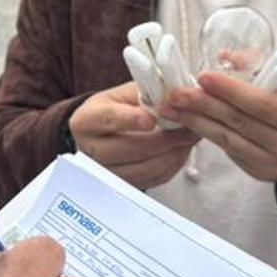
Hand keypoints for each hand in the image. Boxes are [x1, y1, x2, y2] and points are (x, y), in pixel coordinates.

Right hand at [69, 83, 202, 189]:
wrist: (100, 133)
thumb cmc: (114, 109)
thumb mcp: (123, 94)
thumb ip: (146, 92)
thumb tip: (173, 96)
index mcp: (87, 120)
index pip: (109, 119)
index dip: (131, 119)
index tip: (151, 119)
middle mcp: (91, 148)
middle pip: (129, 148)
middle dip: (164, 139)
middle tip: (187, 127)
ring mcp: (106, 171)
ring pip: (144, 168)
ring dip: (172, 153)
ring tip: (189, 138)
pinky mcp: (123, 184)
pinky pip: (152, 179)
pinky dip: (171, 165)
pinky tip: (180, 151)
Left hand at [157, 58, 276, 185]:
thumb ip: (262, 66)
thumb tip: (225, 56)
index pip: (263, 105)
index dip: (231, 91)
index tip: (203, 77)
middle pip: (241, 124)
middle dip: (205, 106)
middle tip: (177, 92)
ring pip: (229, 140)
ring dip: (197, 121)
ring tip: (173, 107)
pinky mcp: (261, 174)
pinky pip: (230, 150)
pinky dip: (208, 133)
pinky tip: (190, 120)